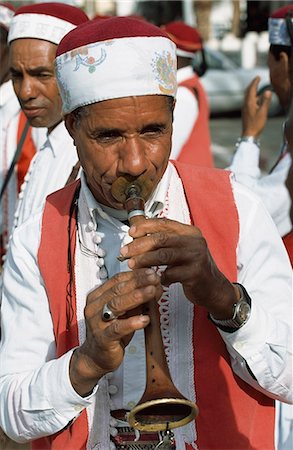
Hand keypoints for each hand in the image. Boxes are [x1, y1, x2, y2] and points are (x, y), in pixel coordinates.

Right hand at [70, 268, 161, 395]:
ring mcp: (97, 322)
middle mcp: (94, 306)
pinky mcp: (102, 338)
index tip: (151, 271)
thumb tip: (156, 285)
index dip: (135, 274)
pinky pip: (117, 328)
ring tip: (152, 291)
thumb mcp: (126, 312)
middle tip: (155, 277)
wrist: (96, 357)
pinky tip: (145, 319)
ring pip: (116, 305)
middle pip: (118, 289)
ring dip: (136, 297)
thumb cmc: (112, 331)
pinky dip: (132, 322)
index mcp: (98, 296)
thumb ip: (138, 299)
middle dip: (138, 282)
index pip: (117, 280)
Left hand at [119, 217, 237, 317]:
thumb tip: (136, 234)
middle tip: (125, 252)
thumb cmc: (193, 267)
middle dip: (139, 245)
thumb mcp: (181, 249)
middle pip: (161, 239)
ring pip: (164, 256)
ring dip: (144, 260)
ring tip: (132, 264)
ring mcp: (196, 257)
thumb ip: (164, 241)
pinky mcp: (196, 273)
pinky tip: (153, 280)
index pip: (164, 223)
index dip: (145, 226)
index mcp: (189, 232)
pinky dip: (159, 277)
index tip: (131, 232)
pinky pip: (171, 274)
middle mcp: (194, 241)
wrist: (214, 287)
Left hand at [241, 76, 271, 136]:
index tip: (258, 77)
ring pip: (248, 97)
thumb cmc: (256, 124)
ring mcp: (245, 109)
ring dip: (252, 91)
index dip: (255, 82)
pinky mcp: (246, 112)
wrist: (249, 134)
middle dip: (252, 85)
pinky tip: (256, 100)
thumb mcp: (263, 112)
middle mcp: (245, 104)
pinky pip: (248, 102)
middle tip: (257, 79)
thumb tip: (267, 91)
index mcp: (249, 103)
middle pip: (248, 92)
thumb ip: (265, 101)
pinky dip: (252, 97)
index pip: (251, 89)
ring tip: (257, 87)